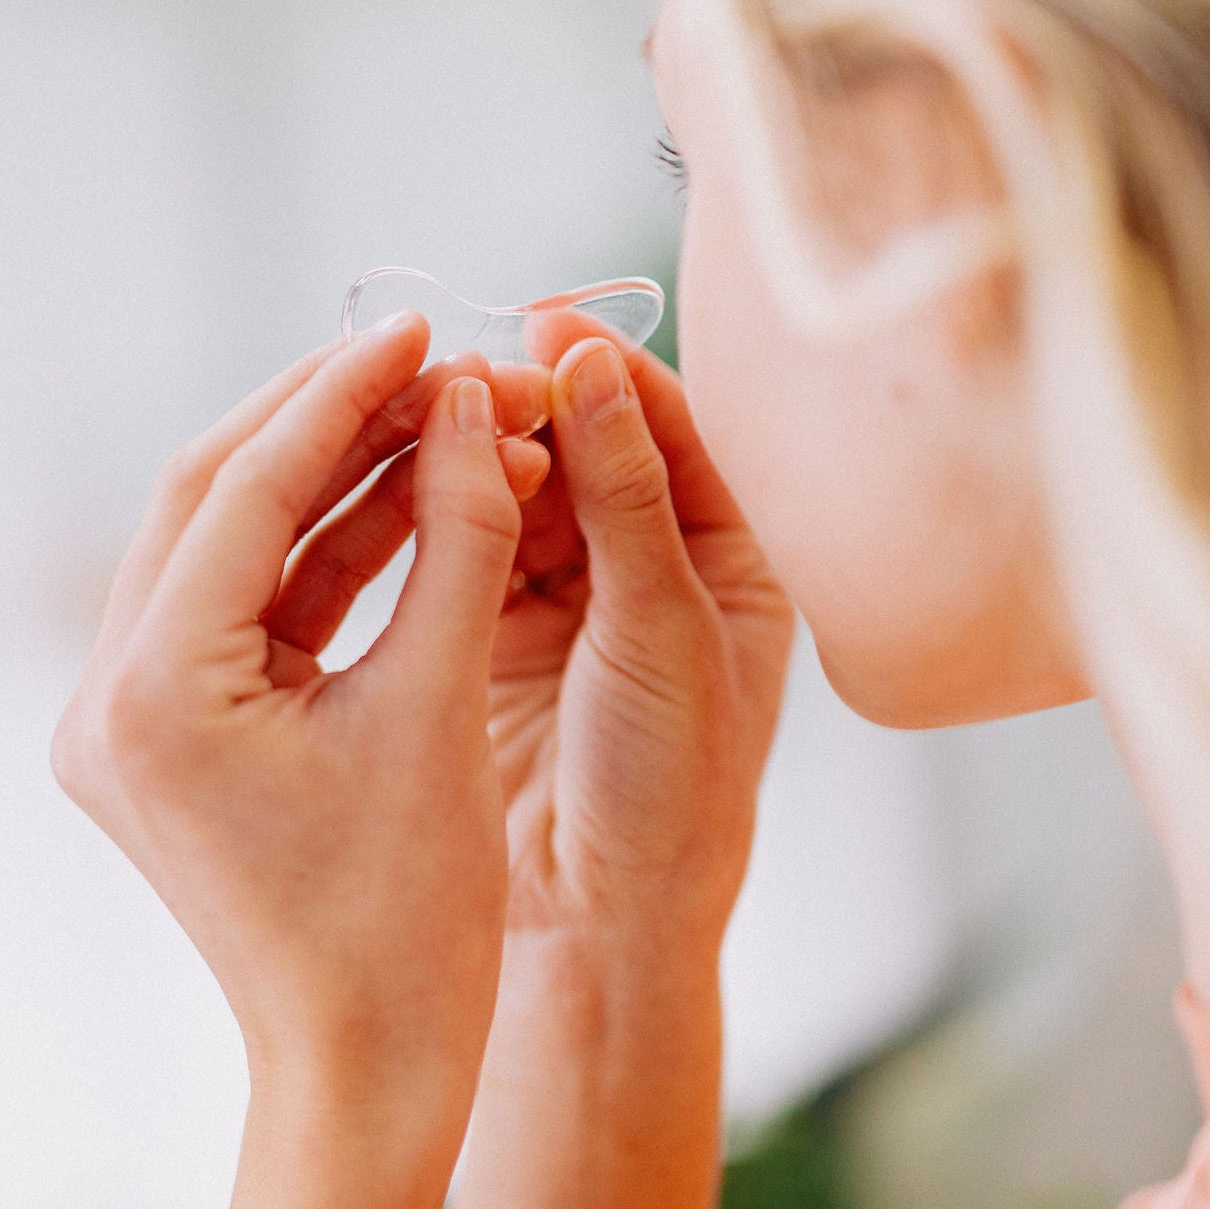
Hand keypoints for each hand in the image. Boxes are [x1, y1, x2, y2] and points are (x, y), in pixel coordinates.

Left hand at [51, 315, 547, 1206]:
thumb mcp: (440, 705)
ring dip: (336, 482)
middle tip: (418, 358)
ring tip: (432, 421)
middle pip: (219, 500)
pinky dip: (335, 552)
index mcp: (157, 695)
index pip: (245, 490)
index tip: (410, 328)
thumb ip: (458, 539)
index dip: (338, 394)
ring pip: (239, 546)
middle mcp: (117, 698)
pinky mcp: (186, 734)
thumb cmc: (408, 918)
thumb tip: (473, 410)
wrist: (372, 1059)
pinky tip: (410, 504)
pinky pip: (259, 606)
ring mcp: (143, 719)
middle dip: (324, 420)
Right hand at [491, 311, 794, 947]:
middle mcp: (663, 572)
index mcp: (737, 564)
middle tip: (484, 371)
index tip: (549, 324)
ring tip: (452, 418)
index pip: (678, 434)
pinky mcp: (511, 631)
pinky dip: (459, 507)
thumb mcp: (662, 627)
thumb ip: (625, 495)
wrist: (601, 924)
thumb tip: (592, 365)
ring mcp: (584, 600)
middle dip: (545, 408)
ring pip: (534, 491)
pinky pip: (483, 544)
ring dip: (495, 452)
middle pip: (599, 451)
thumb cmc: (674, 787)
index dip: (616, 376)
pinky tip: (432, 478)